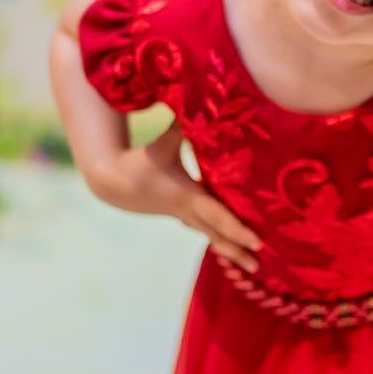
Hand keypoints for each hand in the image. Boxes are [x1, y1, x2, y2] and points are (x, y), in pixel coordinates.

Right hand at [89, 121, 262, 271]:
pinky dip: (220, 242)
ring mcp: (184, 217)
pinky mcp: (182, 217)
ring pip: (211, 237)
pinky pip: (205, 232)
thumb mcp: (163, 142)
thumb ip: (184, 125)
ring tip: (252, 267)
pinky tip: (234, 251)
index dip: (238, 229)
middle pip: (217, 236)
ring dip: (230, 252)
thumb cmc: (140, 159)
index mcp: (188, 195)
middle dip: (238, 251)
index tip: (258, 241)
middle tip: (259, 267)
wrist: (113, 182)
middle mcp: (188, 211)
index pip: (218, 215)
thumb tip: (202, 106)